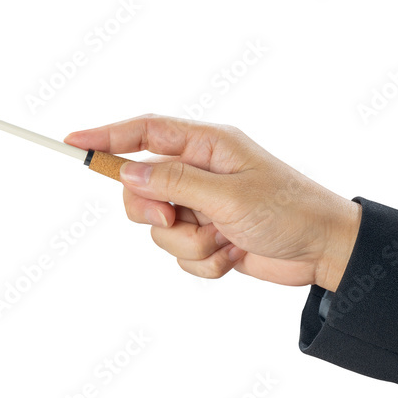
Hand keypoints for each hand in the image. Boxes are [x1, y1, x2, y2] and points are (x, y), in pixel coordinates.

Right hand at [64, 114, 360, 291]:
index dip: (106, 136)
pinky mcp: (208, 238)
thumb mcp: (229, 195)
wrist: (325, 251)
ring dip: (190, 245)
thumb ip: (175, 183)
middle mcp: (200, 172)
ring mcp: (202, 207)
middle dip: (153, 212)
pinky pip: (180, 256)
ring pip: (160, 230)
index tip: (72, 144)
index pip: (144, 133)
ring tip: (225, 240)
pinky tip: (233, 255)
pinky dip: (204, 263)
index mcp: (207, 145)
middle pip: (141, 189)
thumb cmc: (288, 211)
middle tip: (175, 219)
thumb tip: (128, 173)